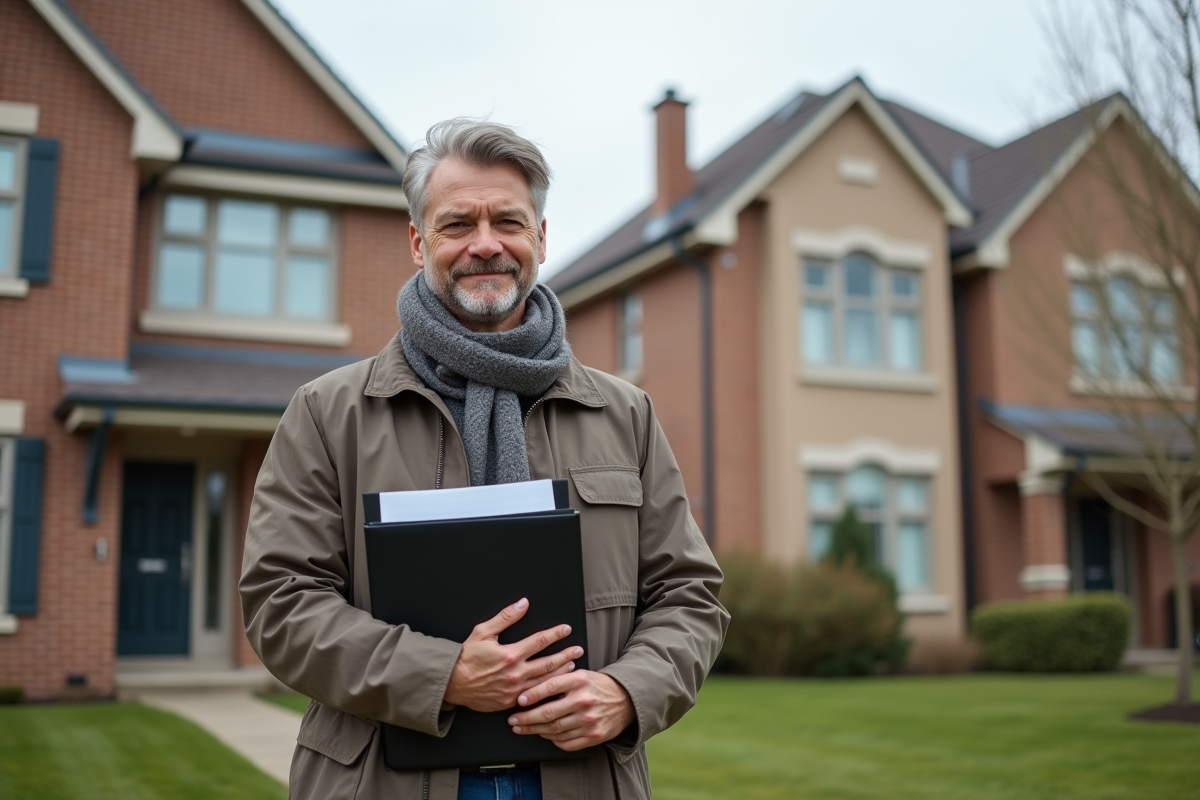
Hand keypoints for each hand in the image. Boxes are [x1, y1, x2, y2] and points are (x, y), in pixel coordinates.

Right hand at [443, 598, 583, 712]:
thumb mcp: (483, 631)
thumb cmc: (467, 657)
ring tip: (572, 666)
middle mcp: (515, 673)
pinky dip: (547, 691)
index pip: (540, 641)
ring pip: (544, 681)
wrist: (452, 683)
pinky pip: (533, 697)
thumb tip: (523, 604)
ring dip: (560, 673)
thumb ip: (505, 617)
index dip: (555, 634)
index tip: (566, 629)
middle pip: (548, 663)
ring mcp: (514, 690)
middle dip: (566, 654)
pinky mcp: (511, 702)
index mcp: (510, 654)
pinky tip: (555, 687)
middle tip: (578, 649)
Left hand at [506, 670, 634, 750]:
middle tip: (513, 720)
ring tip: (523, 729)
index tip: (518, 701)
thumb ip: (560, 679)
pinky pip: (567, 743)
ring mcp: (589, 721)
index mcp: (580, 681)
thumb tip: (531, 686)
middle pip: (548, 713)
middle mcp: (584, 701)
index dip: (531, 695)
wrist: (627, 700)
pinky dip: (552, 741)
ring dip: (535, 731)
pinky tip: (544, 735)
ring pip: (554, 730)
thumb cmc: (598, 686)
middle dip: (526, 718)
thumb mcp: (581, 674)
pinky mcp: (594, 736)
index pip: (550, 686)